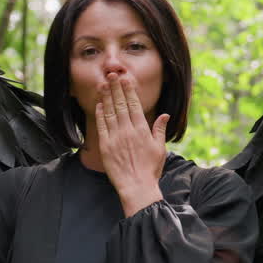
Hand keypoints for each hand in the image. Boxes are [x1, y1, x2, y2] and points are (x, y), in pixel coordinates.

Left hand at [95, 72, 168, 215]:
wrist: (137, 187)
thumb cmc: (150, 169)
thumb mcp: (160, 148)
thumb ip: (159, 129)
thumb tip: (164, 114)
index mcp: (142, 130)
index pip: (134, 105)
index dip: (129, 91)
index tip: (125, 79)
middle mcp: (128, 131)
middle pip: (120, 105)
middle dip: (116, 88)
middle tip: (112, 75)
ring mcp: (115, 138)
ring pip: (109, 112)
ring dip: (106, 97)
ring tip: (103, 84)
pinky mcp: (105, 146)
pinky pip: (101, 126)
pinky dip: (99, 114)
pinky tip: (98, 105)